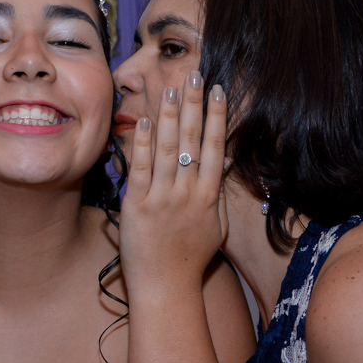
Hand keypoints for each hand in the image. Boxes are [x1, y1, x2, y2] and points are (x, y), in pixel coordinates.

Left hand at [119, 70, 227, 291]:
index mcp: (209, 197)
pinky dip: (143, 144)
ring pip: (168, 150)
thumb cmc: (191, 258)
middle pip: (192, 141)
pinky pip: (141, 170)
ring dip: (170, 116)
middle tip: (196, 75)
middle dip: (194, 105)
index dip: (217, 117)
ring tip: (172, 88)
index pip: (214, 147)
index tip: (218, 90)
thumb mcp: (216, 225)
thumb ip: (218, 192)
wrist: (166, 287)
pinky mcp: (138, 206)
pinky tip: (146, 121)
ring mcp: (162, 199)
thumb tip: (225, 160)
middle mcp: (188, 194)